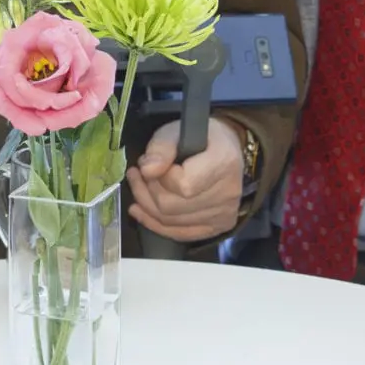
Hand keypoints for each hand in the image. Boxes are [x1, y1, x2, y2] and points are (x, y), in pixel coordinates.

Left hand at [127, 117, 246, 240]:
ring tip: (138, 187)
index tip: (150, 164)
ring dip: (147, 206)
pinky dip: (155, 224)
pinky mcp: (219, 227)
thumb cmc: (200, 138)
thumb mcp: (176, 131)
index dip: (160, 178)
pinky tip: (141, 210)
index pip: (183, 185)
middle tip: (136, 175)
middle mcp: (228, 193)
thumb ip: (161, 148)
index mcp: (223, 163)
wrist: (227, 151)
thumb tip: (147, 170)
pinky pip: (180, 234)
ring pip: (171, 222)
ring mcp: (225, 214)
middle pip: (172, 207)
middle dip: (146, 191)